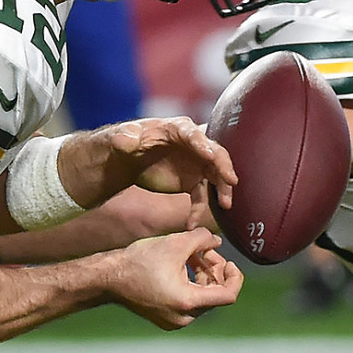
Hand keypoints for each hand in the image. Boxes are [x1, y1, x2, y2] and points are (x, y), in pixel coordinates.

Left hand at [103, 117, 235, 212]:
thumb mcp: (121, 137)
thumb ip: (125, 137)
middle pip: (214, 154)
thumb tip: (128, 140)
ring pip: (215, 177)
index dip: (203, 144)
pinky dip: (198, 210)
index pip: (193, 135)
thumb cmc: (126, 141)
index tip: (211, 155)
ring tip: (226, 204)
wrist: (125, 159)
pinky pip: (200, 197)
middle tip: (231, 180)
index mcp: (177, 129)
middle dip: (223, 166)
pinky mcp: (191, 182)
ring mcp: (195, 165)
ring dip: (222, 190)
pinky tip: (191, 223)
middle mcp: (193, 146)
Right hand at [107, 228, 242, 329]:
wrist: (107, 278)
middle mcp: (184, 318)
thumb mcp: (174, 243)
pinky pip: (187, 302)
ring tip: (190, 256)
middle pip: (214, 294)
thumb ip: (202, 239)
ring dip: (201, 276)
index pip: (228, 295)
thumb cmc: (138, 261)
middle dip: (213, 270)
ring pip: (200, 297)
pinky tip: (178, 267)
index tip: (230, 262)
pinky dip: (189, 284)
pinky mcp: (164, 318)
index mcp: (188, 302)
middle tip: (204, 251)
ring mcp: (173, 321)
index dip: (235, 277)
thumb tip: (217, 241)